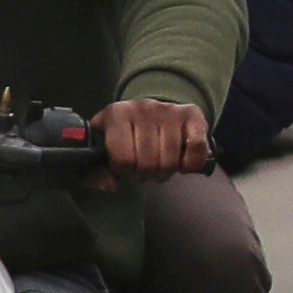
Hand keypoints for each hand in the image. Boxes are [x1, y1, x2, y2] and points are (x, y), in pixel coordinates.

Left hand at [94, 98, 209, 180]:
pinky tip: (182, 165)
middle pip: (148, 163)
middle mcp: (143, 107)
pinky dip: (190, 164)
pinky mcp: (192, 114)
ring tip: (159, 168)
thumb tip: (112, 185)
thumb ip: (95, 173)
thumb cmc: (121, 137)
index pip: (122, 159)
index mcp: (115, 114)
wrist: (147, 112)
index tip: (124, 168)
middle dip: (145, 175)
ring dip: (165, 173)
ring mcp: (169, 110)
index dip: (124, 172)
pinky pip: (197, 148)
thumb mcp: (99, 152)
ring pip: (170, 160)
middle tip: (143, 171)